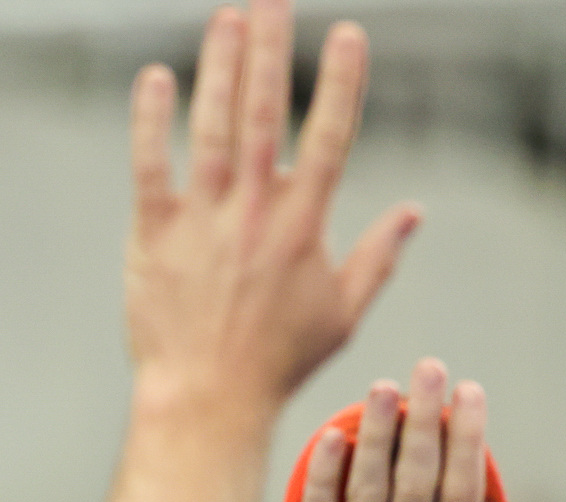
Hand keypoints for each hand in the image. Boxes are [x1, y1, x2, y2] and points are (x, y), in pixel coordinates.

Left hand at [124, 1, 419, 419]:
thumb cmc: (277, 361)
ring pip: (211, 128)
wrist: (206, 399)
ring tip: (227, 15)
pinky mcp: (154, 235)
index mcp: (304, 224)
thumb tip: (415, 212)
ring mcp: (202, 220)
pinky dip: (151, 122)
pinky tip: (154, 78)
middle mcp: (255, 211)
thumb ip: (379, 255)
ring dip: (219, 67)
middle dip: (271, 49)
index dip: (342, 82)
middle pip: (266, 113)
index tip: (350, 32)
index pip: (331, 136)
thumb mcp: (342, 312)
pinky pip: (150, 166)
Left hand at [271, 362, 565, 501]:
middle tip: (430, 367)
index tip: (472, 394)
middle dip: (425, 417)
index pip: (462, 495)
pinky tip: (334, 440)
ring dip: (377, 435)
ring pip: (366, 492)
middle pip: (415, 480)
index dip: (467, 438)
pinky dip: (324, 479)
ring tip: (385, 388)